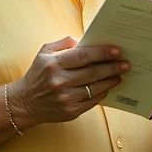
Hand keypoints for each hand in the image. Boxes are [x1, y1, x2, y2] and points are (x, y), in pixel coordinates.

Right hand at [9, 37, 129, 125]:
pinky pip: (92, 101)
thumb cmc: (37, 74)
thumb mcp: (44, 53)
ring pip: (95, 88)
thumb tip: (83, 40)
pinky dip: (102, 93)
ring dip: (111, 81)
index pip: (83, 56)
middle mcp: (60, 81)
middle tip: (126, 63)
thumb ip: (62, 43)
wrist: (25, 102)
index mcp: (54, 64)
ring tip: (120, 75)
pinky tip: (108, 87)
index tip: (117, 50)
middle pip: (93, 72)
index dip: (102, 53)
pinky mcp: (70, 111)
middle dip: (112, 67)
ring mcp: (66, 98)